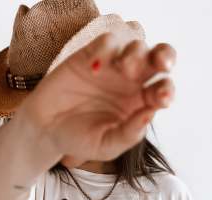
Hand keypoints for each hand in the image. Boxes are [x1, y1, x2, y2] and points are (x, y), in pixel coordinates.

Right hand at [20, 32, 175, 166]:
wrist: (45, 129)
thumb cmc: (78, 140)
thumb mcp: (106, 146)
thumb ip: (130, 134)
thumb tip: (151, 114)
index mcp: (140, 103)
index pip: (162, 90)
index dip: (166, 91)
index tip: (161, 98)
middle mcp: (131, 82)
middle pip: (158, 59)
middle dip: (164, 57)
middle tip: (161, 65)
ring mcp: (112, 66)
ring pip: (136, 46)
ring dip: (136, 54)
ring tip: (124, 69)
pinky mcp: (90, 54)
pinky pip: (107, 41)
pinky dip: (106, 48)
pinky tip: (95, 68)